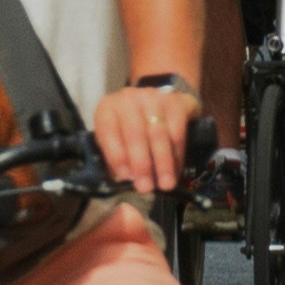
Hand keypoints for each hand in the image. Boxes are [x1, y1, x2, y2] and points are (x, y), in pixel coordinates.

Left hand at [93, 79, 196, 196]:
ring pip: (159, 134)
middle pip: (135, 133)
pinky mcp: (176, 101)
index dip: (116, 155)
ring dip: (162, 162)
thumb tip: (126, 178)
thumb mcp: (117, 138)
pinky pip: (177, 132)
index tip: (124, 177)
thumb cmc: (132, 127)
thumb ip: (117, 156)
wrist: (159, 103)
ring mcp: (154, 97)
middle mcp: (129, 98)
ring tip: (165, 184)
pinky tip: (176, 171)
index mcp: (107, 108)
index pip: (108, 131)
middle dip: (142, 163)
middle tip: (146, 187)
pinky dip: (177, 155)